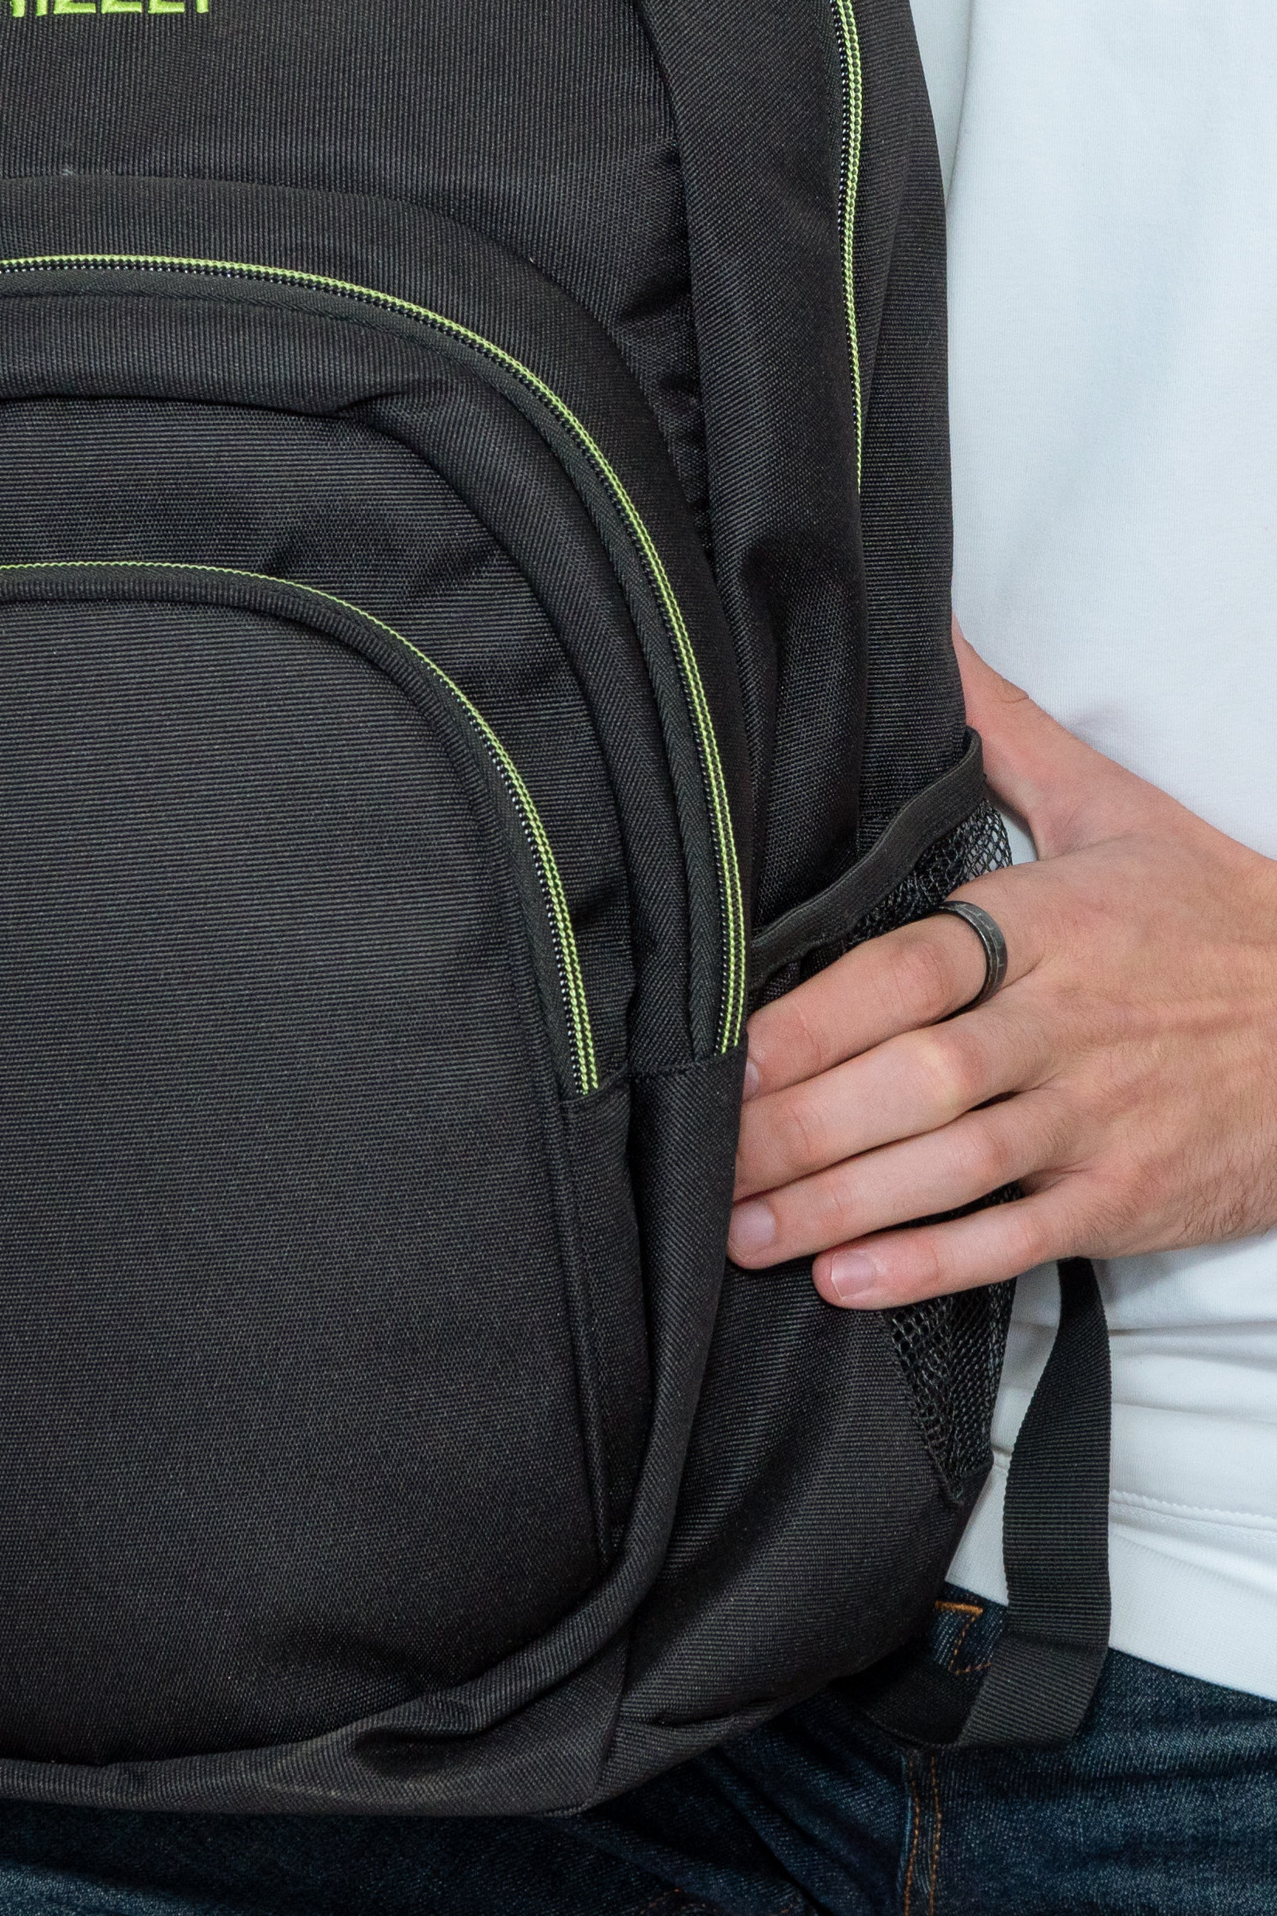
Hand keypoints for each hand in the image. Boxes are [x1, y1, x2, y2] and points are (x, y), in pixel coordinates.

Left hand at [728, 625, 1276, 1306]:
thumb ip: (1001, 729)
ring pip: (948, 1170)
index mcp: (1044, 929)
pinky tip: (846, 1283)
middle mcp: (1061, 1029)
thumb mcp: (1115, 805)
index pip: (909, 973)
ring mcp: (1094, 1121)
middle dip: (795, 1128)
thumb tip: (925, 632)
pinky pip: (1014, 1241)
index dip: (814, 1021)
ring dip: (836, 1206)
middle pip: (910, 1081)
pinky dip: (929, 1266)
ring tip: (740, 1229)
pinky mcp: (1125, 1200)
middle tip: (697, 1157)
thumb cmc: (1217, 914)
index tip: (724, 1051)